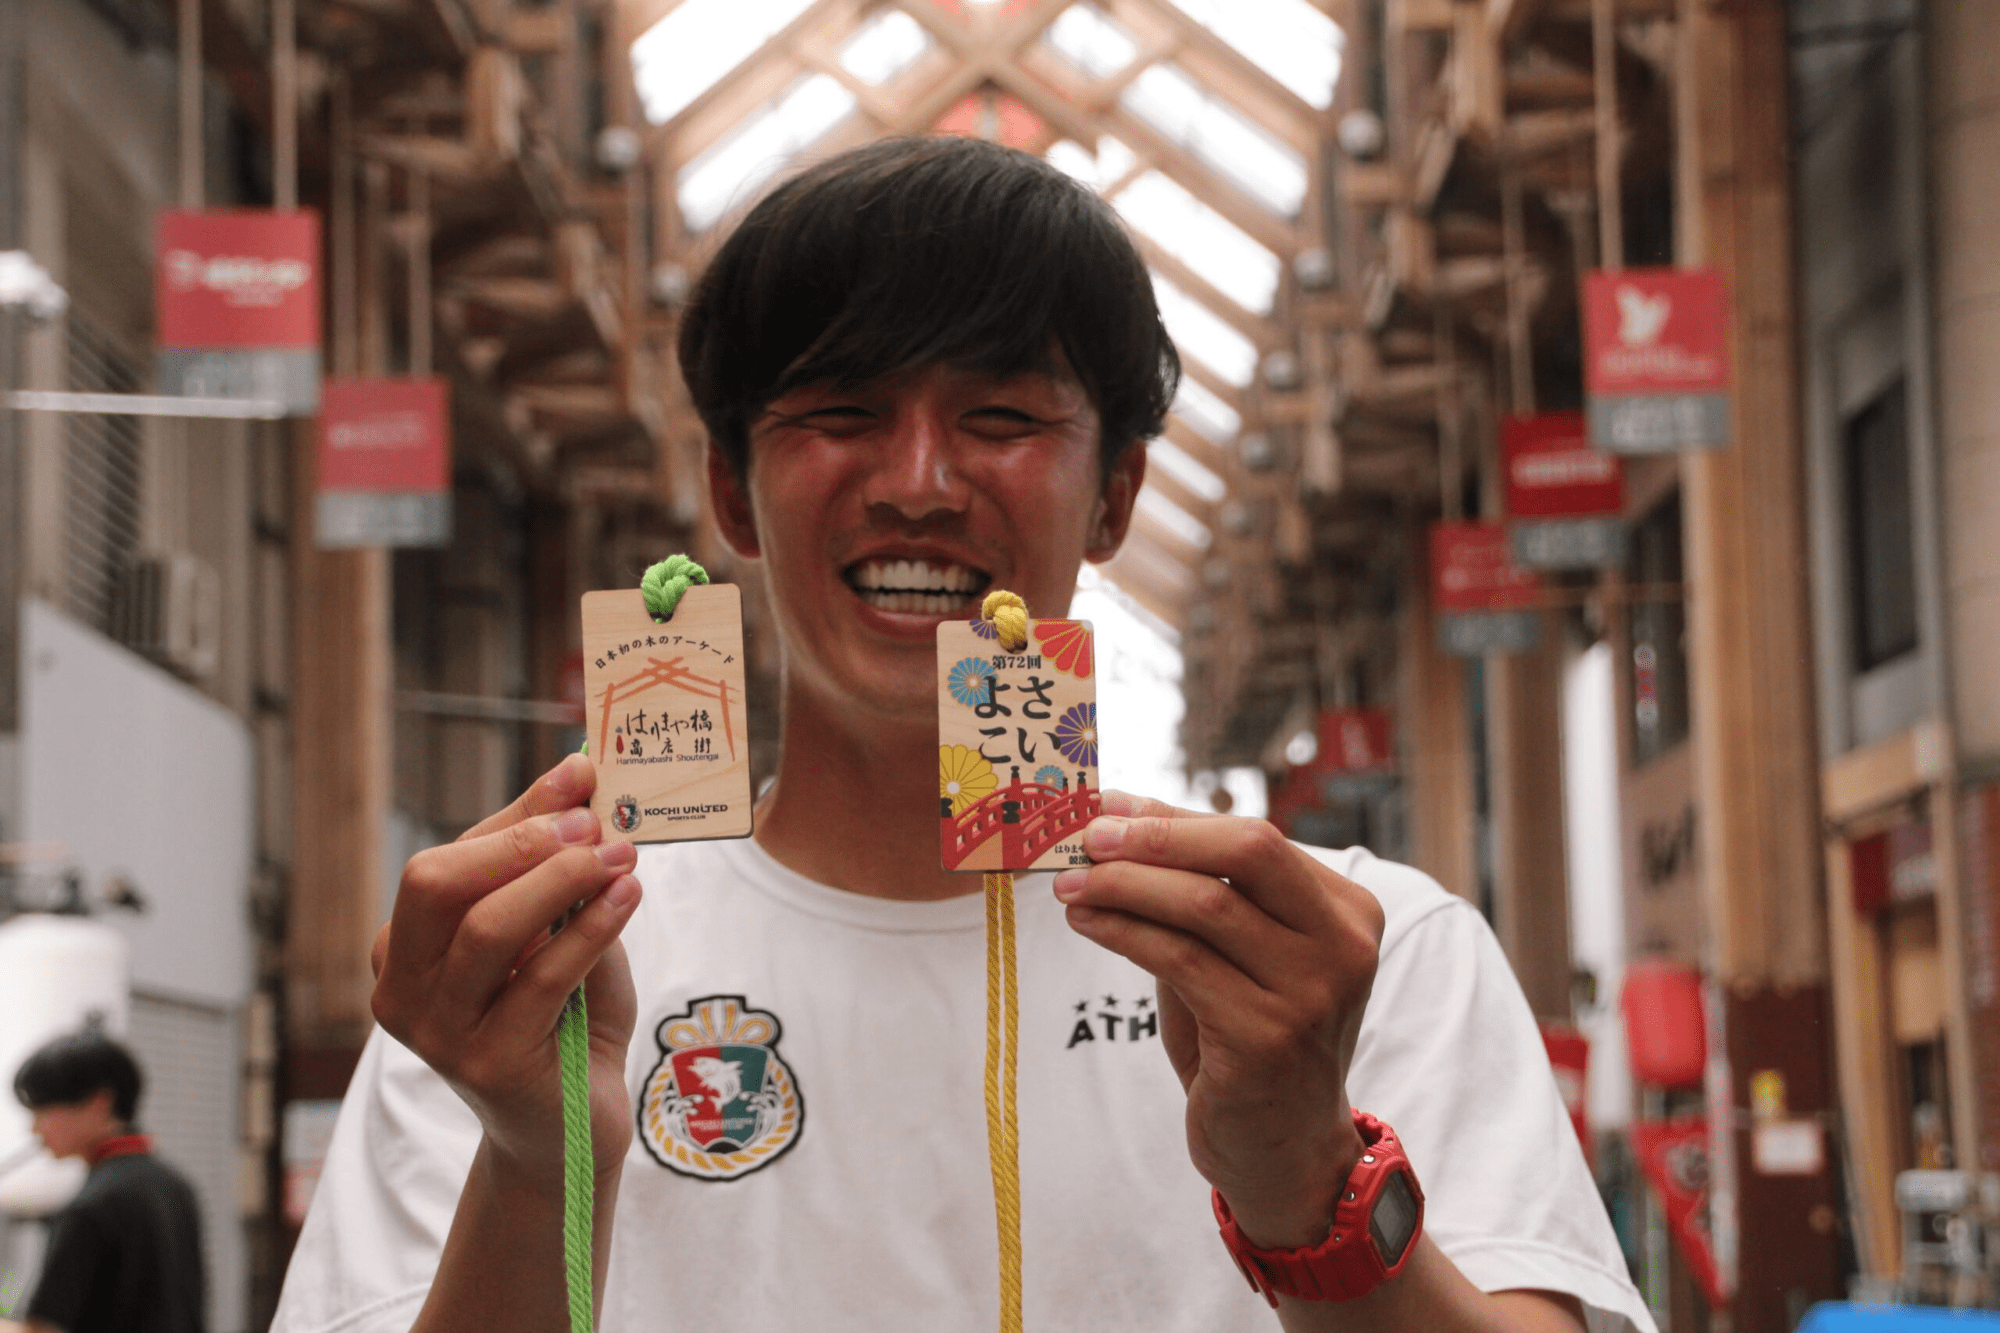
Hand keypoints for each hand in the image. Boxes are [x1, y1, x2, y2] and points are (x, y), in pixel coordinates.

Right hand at [371, 753, 641, 1188]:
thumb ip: (556, 874)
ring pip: (487, 930)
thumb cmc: (566, 1021)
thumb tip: (582, 786)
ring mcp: (439, 1032)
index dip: (517, 814)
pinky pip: (542, 979)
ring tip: (621, 856)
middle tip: (594, 822)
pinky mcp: (488, 1065)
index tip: (579, 774)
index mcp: (403, 948)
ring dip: (560, 880)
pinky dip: (591, 929)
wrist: (573, 1128)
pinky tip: (628, 897)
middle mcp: (402, 989)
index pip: (451, 860)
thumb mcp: (557, 936)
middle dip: (519, 841)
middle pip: (435, 884)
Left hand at [1051, 792, 1382, 1248]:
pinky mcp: (1267, 1037)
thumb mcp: (1240, 956)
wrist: (1283, 1150)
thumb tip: (1120, 819)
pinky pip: (1179, 960)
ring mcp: (1311, 992)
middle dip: (1157, 837)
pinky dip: (1122, 931)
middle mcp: (1342, 945)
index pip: (1255, 837)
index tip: (1106, 808)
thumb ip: (1202, 892)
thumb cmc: (1248, 1039)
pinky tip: (1087, 922)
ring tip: (1069, 884)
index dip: (1173, 818)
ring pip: (1204, 904)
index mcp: (1347, 911)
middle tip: (1087, 837)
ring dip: (1124, 885)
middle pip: (1248, 850)